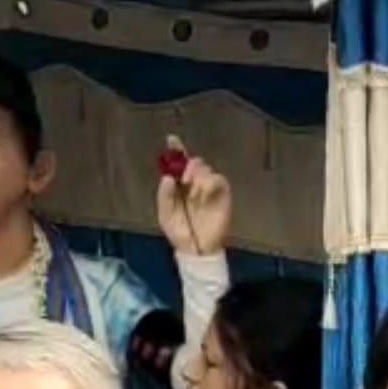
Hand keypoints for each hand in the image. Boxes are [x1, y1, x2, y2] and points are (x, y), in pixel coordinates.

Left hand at [156, 135, 230, 255]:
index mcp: (180, 185)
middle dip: (188, 166)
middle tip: (183, 179)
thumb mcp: (165, 214)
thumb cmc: (179, 232)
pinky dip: (209, 184)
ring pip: (206, 169)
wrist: (195, 249)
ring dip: (198, 178)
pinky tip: (203, 195)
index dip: (176, 149)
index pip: (179, 162)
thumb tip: (167, 178)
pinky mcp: (222, 195)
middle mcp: (195, 183)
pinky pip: (218, 180)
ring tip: (193, 195)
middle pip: (195, 162)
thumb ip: (165, 196)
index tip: (171, 139)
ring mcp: (209, 188)